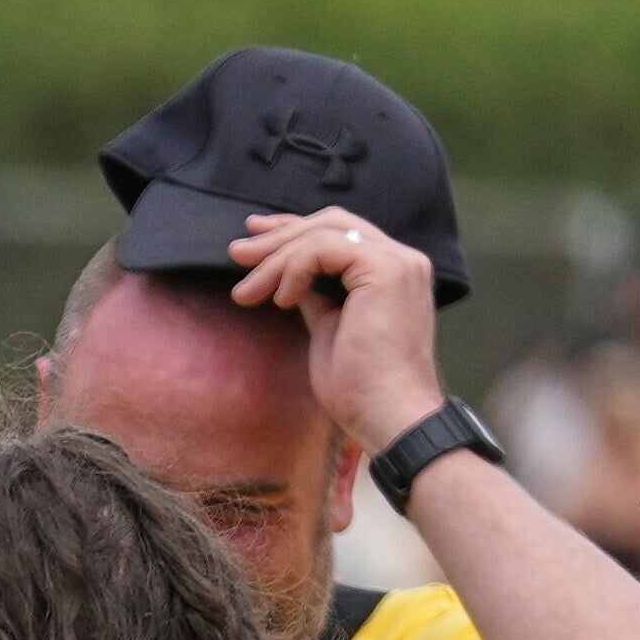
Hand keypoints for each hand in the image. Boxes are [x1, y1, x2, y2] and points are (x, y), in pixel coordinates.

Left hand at [223, 207, 450, 456]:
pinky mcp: (385, 270)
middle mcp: (402, 260)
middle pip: (331, 223)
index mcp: (393, 273)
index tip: (254, 242)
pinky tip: (281, 300)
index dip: (294, 231)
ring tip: (246, 292)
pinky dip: (294, 269)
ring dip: (275, 258)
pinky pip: (323, 249)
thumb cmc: (361, 389)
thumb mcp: (329, 330)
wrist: (388, 416)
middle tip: (237, 254)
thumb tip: (290, 280)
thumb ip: (317, 297)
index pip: (340, 234)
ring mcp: (397, 262)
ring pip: (322, 234)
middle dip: (279, 235)